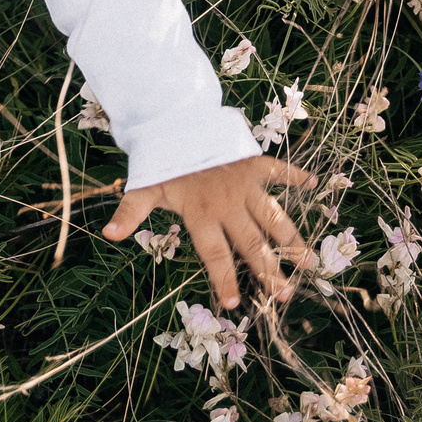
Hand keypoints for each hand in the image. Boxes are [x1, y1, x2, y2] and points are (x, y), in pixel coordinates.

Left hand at [104, 155, 315, 309]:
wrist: (175, 116)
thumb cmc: (161, 158)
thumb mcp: (143, 186)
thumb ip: (130, 213)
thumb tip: (108, 237)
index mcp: (201, 213)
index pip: (215, 254)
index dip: (223, 279)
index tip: (235, 304)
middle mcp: (227, 203)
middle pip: (251, 243)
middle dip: (269, 272)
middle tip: (285, 296)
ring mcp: (244, 184)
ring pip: (273, 216)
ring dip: (291, 239)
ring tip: (308, 263)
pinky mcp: (254, 163)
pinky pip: (279, 170)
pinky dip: (296, 175)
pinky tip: (314, 184)